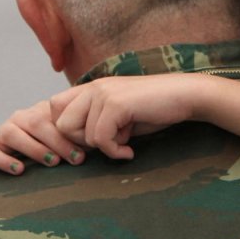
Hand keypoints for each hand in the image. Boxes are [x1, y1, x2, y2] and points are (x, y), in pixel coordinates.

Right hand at [0, 98, 87, 174]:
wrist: (26, 151)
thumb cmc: (55, 147)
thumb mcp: (67, 138)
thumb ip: (78, 138)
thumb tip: (101, 145)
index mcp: (41, 112)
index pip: (53, 117)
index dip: (69, 135)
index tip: (85, 152)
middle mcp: (22, 118)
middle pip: (37, 124)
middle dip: (58, 142)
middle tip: (75, 158)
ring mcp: (4, 131)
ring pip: (14, 134)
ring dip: (34, 148)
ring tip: (52, 161)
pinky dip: (3, 160)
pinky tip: (19, 169)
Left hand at [48, 75, 210, 160]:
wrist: (185, 96)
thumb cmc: (154, 109)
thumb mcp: (118, 115)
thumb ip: (95, 122)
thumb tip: (74, 146)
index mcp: (91, 87)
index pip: (54, 108)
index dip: (66, 131)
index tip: (90, 143)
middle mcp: (93, 87)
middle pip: (60, 123)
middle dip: (80, 142)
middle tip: (106, 145)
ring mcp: (103, 93)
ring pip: (82, 135)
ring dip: (104, 146)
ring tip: (125, 141)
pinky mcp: (116, 104)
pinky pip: (101, 140)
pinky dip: (115, 151)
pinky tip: (129, 150)